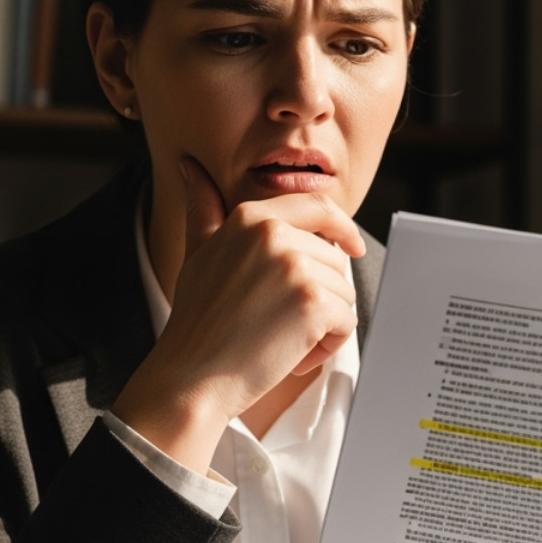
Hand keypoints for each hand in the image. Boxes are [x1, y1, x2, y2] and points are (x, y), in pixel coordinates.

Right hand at [111, 158, 364, 470]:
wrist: (192, 375)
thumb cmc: (197, 322)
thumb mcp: (199, 253)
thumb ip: (204, 209)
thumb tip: (189, 167)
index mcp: (251, 217)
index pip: (318, 207)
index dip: (342, 228)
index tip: (351, 247)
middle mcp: (273, 233)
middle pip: (334, 260)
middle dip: (319, 297)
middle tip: (282, 324)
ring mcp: (295, 265)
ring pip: (343, 293)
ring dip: (323, 325)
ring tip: (284, 341)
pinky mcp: (313, 301)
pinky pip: (347, 321)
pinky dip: (327, 345)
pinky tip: (294, 356)